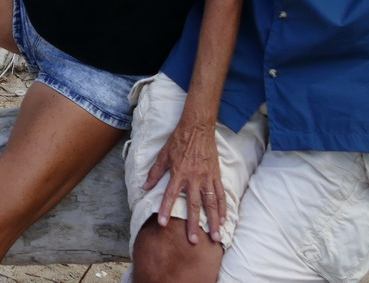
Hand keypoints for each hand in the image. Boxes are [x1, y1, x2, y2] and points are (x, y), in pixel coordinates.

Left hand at [142, 121, 225, 244]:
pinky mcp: (216, 175)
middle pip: (193, 205)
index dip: (166, 209)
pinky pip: (220, 194)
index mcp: (178, 173)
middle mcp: (193, 178)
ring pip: (210, 203)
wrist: (197, 128)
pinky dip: (222, 207)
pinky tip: (223, 219)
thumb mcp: (163, 155)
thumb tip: (144, 187)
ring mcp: (206, 177)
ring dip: (213, 221)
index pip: (170, 195)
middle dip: (193, 224)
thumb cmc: (178, 141)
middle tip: (194, 241)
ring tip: (215, 236)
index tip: (163, 224)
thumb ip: (155, 173)